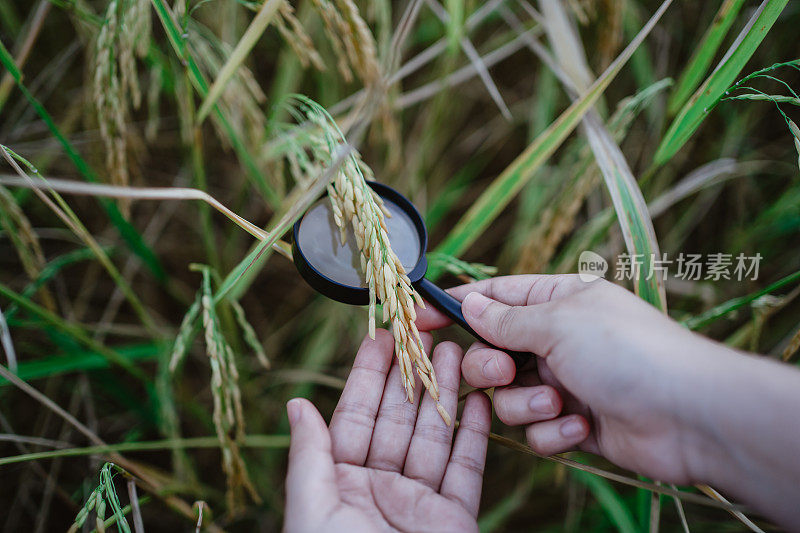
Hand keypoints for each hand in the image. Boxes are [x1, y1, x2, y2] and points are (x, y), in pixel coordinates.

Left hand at [284, 330, 491, 532]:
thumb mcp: (310, 508)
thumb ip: (309, 456)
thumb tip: (296, 404)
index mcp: (341, 481)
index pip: (356, 415)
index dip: (368, 374)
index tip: (382, 337)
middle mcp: (380, 485)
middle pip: (399, 418)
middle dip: (413, 374)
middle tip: (427, 333)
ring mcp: (419, 501)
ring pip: (435, 436)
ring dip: (446, 393)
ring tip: (456, 353)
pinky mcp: (455, 518)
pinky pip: (466, 470)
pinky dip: (476, 436)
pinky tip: (480, 401)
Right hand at [416, 275, 724, 483]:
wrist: (687, 414)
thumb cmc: (626, 352)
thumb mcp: (557, 324)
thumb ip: (505, 320)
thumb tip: (469, 304)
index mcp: (555, 301)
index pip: (492, 299)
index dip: (454, 308)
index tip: (416, 319)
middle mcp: (557, 340)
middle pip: (491, 354)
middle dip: (492, 369)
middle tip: (507, 373)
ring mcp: (565, 382)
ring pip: (508, 398)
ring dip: (528, 404)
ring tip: (560, 403)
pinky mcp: (574, 422)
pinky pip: (536, 430)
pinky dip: (553, 431)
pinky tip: (582, 426)